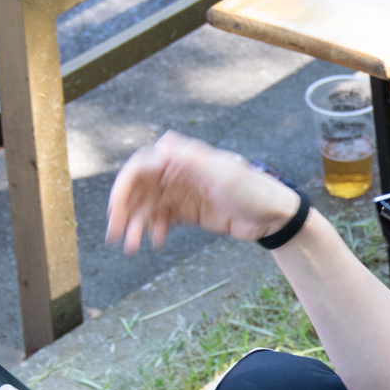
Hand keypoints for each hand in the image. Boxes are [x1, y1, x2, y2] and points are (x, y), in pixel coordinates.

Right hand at [106, 131, 301, 252]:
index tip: (116, 209)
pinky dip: (154, 229)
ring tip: (132, 246)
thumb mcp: (223, 173)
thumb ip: (193, 160)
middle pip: (139, 189)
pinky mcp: (188, 211)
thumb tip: (162, 143)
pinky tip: (156, 241)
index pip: (141, 168)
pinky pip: (162, 219)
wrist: (274, 216)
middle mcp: (178, 173)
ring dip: (136, 225)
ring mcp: (182, 192)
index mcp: (183, 159)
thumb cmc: (253, 189)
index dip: (124, 187)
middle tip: (116, 234)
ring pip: (148, 207)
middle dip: (125, 210)